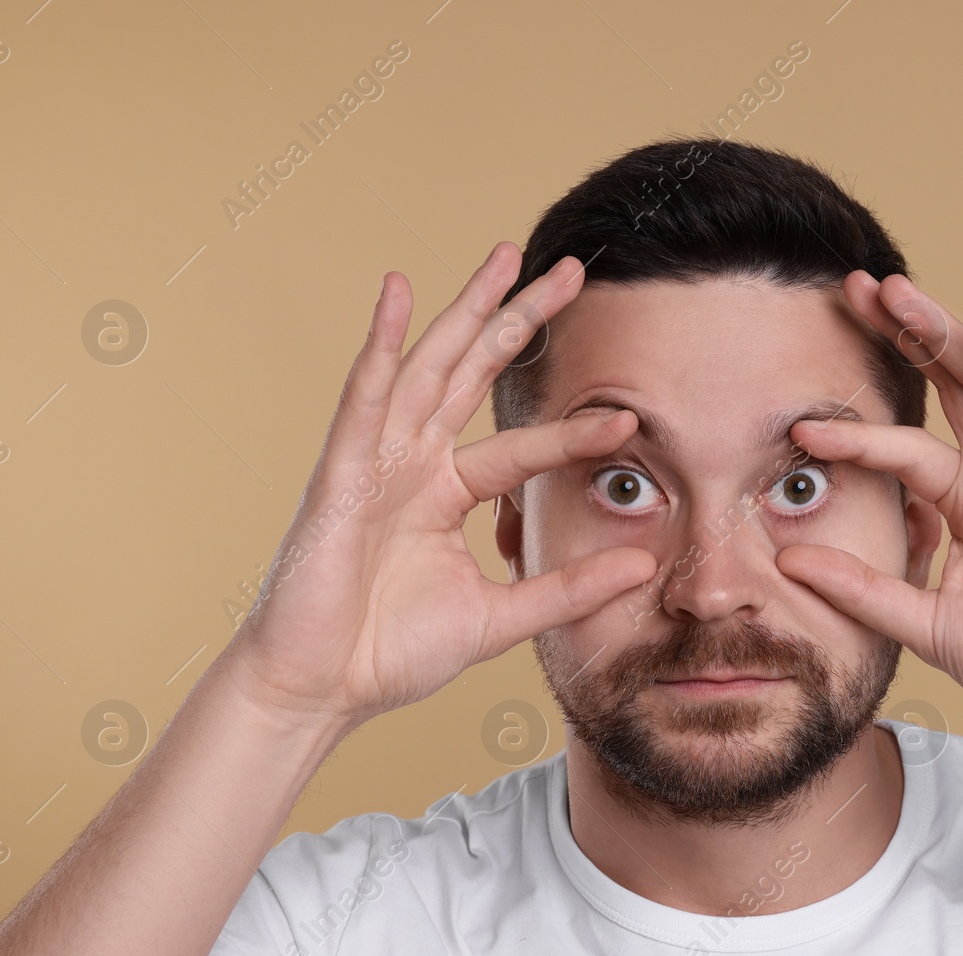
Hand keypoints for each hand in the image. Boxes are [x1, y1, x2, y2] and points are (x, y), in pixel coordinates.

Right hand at [220, 243, 655, 729]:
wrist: (319, 691)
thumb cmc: (391, 653)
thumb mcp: (500, 618)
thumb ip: (567, 589)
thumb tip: (644, 566)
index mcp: (446, 494)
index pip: (521, 445)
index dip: (573, 430)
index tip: (629, 416)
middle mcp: (413, 464)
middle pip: (474, 374)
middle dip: (519, 320)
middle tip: (568, 270)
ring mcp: (376, 461)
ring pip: (429, 368)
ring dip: (465, 311)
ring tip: (504, 257)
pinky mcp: (340, 472)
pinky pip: (364, 397)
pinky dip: (381, 344)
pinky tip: (399, 293)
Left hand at [775, 273, 962, 752]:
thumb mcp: (920, 622)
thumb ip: (861, 588)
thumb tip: (788, 560)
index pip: (901, 447)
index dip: (854, 431)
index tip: (799, 422)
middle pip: (946, 387)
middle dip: (901, 338)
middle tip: (852, 290)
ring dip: (943, 333)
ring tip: (896, 289)